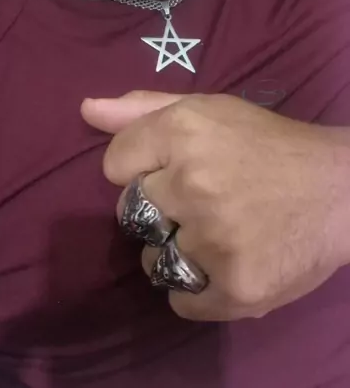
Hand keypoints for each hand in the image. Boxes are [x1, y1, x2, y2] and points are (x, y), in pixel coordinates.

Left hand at [82, 91, 349, 321]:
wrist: (339, 191)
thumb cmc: (267, 143)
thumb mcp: (208, 109)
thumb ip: (143, 109)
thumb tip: (86, 109)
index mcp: (183, 131)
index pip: (114, 165)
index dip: (142, 168)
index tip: (174, 169)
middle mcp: (192, 183)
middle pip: (132, 212)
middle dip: (160, 208)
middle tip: (204, 200)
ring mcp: (212, 239)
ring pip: (153, 260)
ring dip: (177, 253)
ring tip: (218, 234)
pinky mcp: (234, 287)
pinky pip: (179, 301)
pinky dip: (196, 291)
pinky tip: (224, 265)